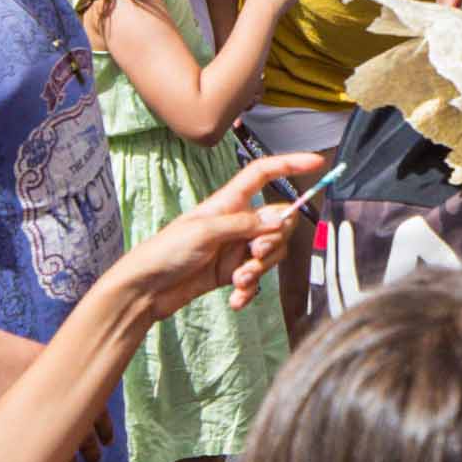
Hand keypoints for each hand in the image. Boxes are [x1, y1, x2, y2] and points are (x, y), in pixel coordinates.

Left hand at [95, 152, 320, 321]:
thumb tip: (280, 220)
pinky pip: (256, 279)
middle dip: (273, 241)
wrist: (146, 289)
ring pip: (270, 253)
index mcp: (228, 202)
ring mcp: (235, 248)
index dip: (289, 164)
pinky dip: (249, 290)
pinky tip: (235, 299)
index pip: (263, 174)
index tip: (315, 162)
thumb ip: (245, 225)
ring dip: (260, 270)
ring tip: (238, 279)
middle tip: (255, 254)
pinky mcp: (231, 273)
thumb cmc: (165, 252)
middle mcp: (235, 222)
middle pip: (277, 222)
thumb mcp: (206, 232)